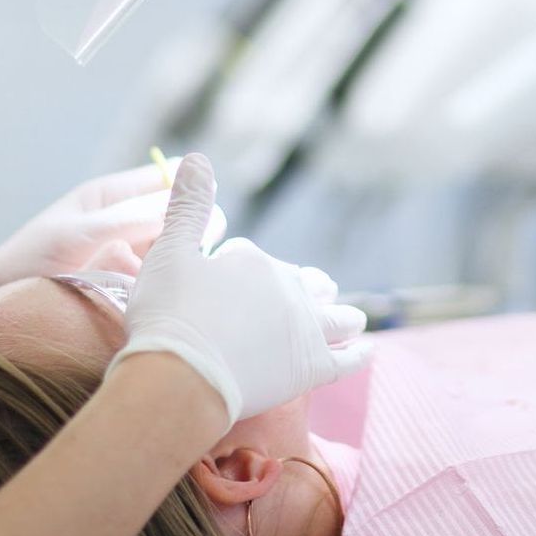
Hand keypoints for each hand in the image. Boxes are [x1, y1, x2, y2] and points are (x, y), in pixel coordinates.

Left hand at [0, 164, 225, 299]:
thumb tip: (190, 207)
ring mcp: (124, 258)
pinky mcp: (124, 290)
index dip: (190, 195)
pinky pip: (156, 284)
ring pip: (169, 255)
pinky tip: (161, 305)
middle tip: (190, 259)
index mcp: (110, 196)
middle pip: (175, 220)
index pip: (167, 180)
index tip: (204, 220)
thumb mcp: (82, 234)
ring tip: (173, 286)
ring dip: (174, 267)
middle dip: (186, 236)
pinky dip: (161, 291)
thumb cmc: (26, 265)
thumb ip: (133, 217)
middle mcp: (122, 223)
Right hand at [114, 153, 370, 428]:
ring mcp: (306, 329)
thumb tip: (198, 156)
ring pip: (336, 316)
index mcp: (254, 261)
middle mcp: (288, 289)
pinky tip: (366, 350)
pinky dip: (358, 352)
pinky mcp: (313, 368)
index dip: (231, 271)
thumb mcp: (168, 251)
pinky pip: (348, 358)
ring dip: (342, 314)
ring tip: (350, 317)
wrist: (181, 378)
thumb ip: (187, 206)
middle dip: (303, 287)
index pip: (249, 258)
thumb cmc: (168, 315)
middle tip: (311, 292)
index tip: (216, 288)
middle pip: (301, 284)